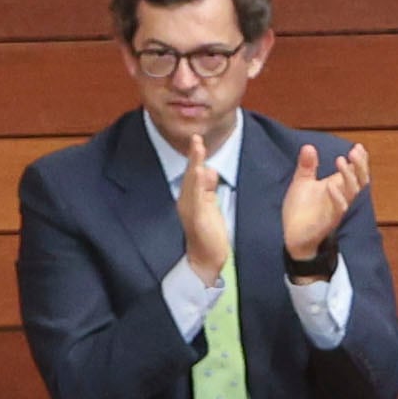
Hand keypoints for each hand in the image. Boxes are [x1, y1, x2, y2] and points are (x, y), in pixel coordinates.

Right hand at [178, 148, 231, 282]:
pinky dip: (196, 183)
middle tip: (196, 139)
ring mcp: (189, 210)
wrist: (207, 259)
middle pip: (190, 175)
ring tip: (197, 148)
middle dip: (193, 156)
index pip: (193, 174)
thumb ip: (209, 188)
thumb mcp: (210, 205)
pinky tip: (199, 171)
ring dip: (194, 164)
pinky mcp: (196, 218)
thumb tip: (209, 169)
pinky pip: (195, 197)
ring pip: (191, 183)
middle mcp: (186, 202)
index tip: (198, 140)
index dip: (195, 157)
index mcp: (191, 198)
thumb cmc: (209, 234)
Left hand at [282, 142, 367, 264]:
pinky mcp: (330, 220)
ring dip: (348, 176)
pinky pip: (339, 208)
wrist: (293, 235)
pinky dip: (337, 196)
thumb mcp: (302, 182)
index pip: (355, 172)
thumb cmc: (300, 209)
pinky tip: (330, 185)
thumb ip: (307, 166)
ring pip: (352, 192)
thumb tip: (308, 146)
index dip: (360, 160)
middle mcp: (341, 196)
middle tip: (354, 151)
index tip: (359, 146)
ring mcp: (337, 208)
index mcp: (337, 186)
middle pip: (360, 180)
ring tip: (340, 160)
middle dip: (360, 166)